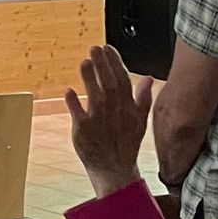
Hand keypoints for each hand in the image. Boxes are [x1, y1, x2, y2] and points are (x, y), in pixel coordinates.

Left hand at [65, 44, 152, 196]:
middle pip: (110, 84)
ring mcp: (99, 121)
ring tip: (84, 62)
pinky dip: (73, 103)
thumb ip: (143, 98)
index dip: (115, 63)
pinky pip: (78, 114)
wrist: (115, 171)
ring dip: (90, 79)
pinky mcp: (83, 131)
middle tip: (95, 48)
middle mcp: (114, 112)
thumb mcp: (140, 121)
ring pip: (95, 96)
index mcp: (128, 108)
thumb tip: (148, 78)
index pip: (123, 80)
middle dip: (103, 65)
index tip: (107, 47)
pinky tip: (69, 91)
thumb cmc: (125, 144)